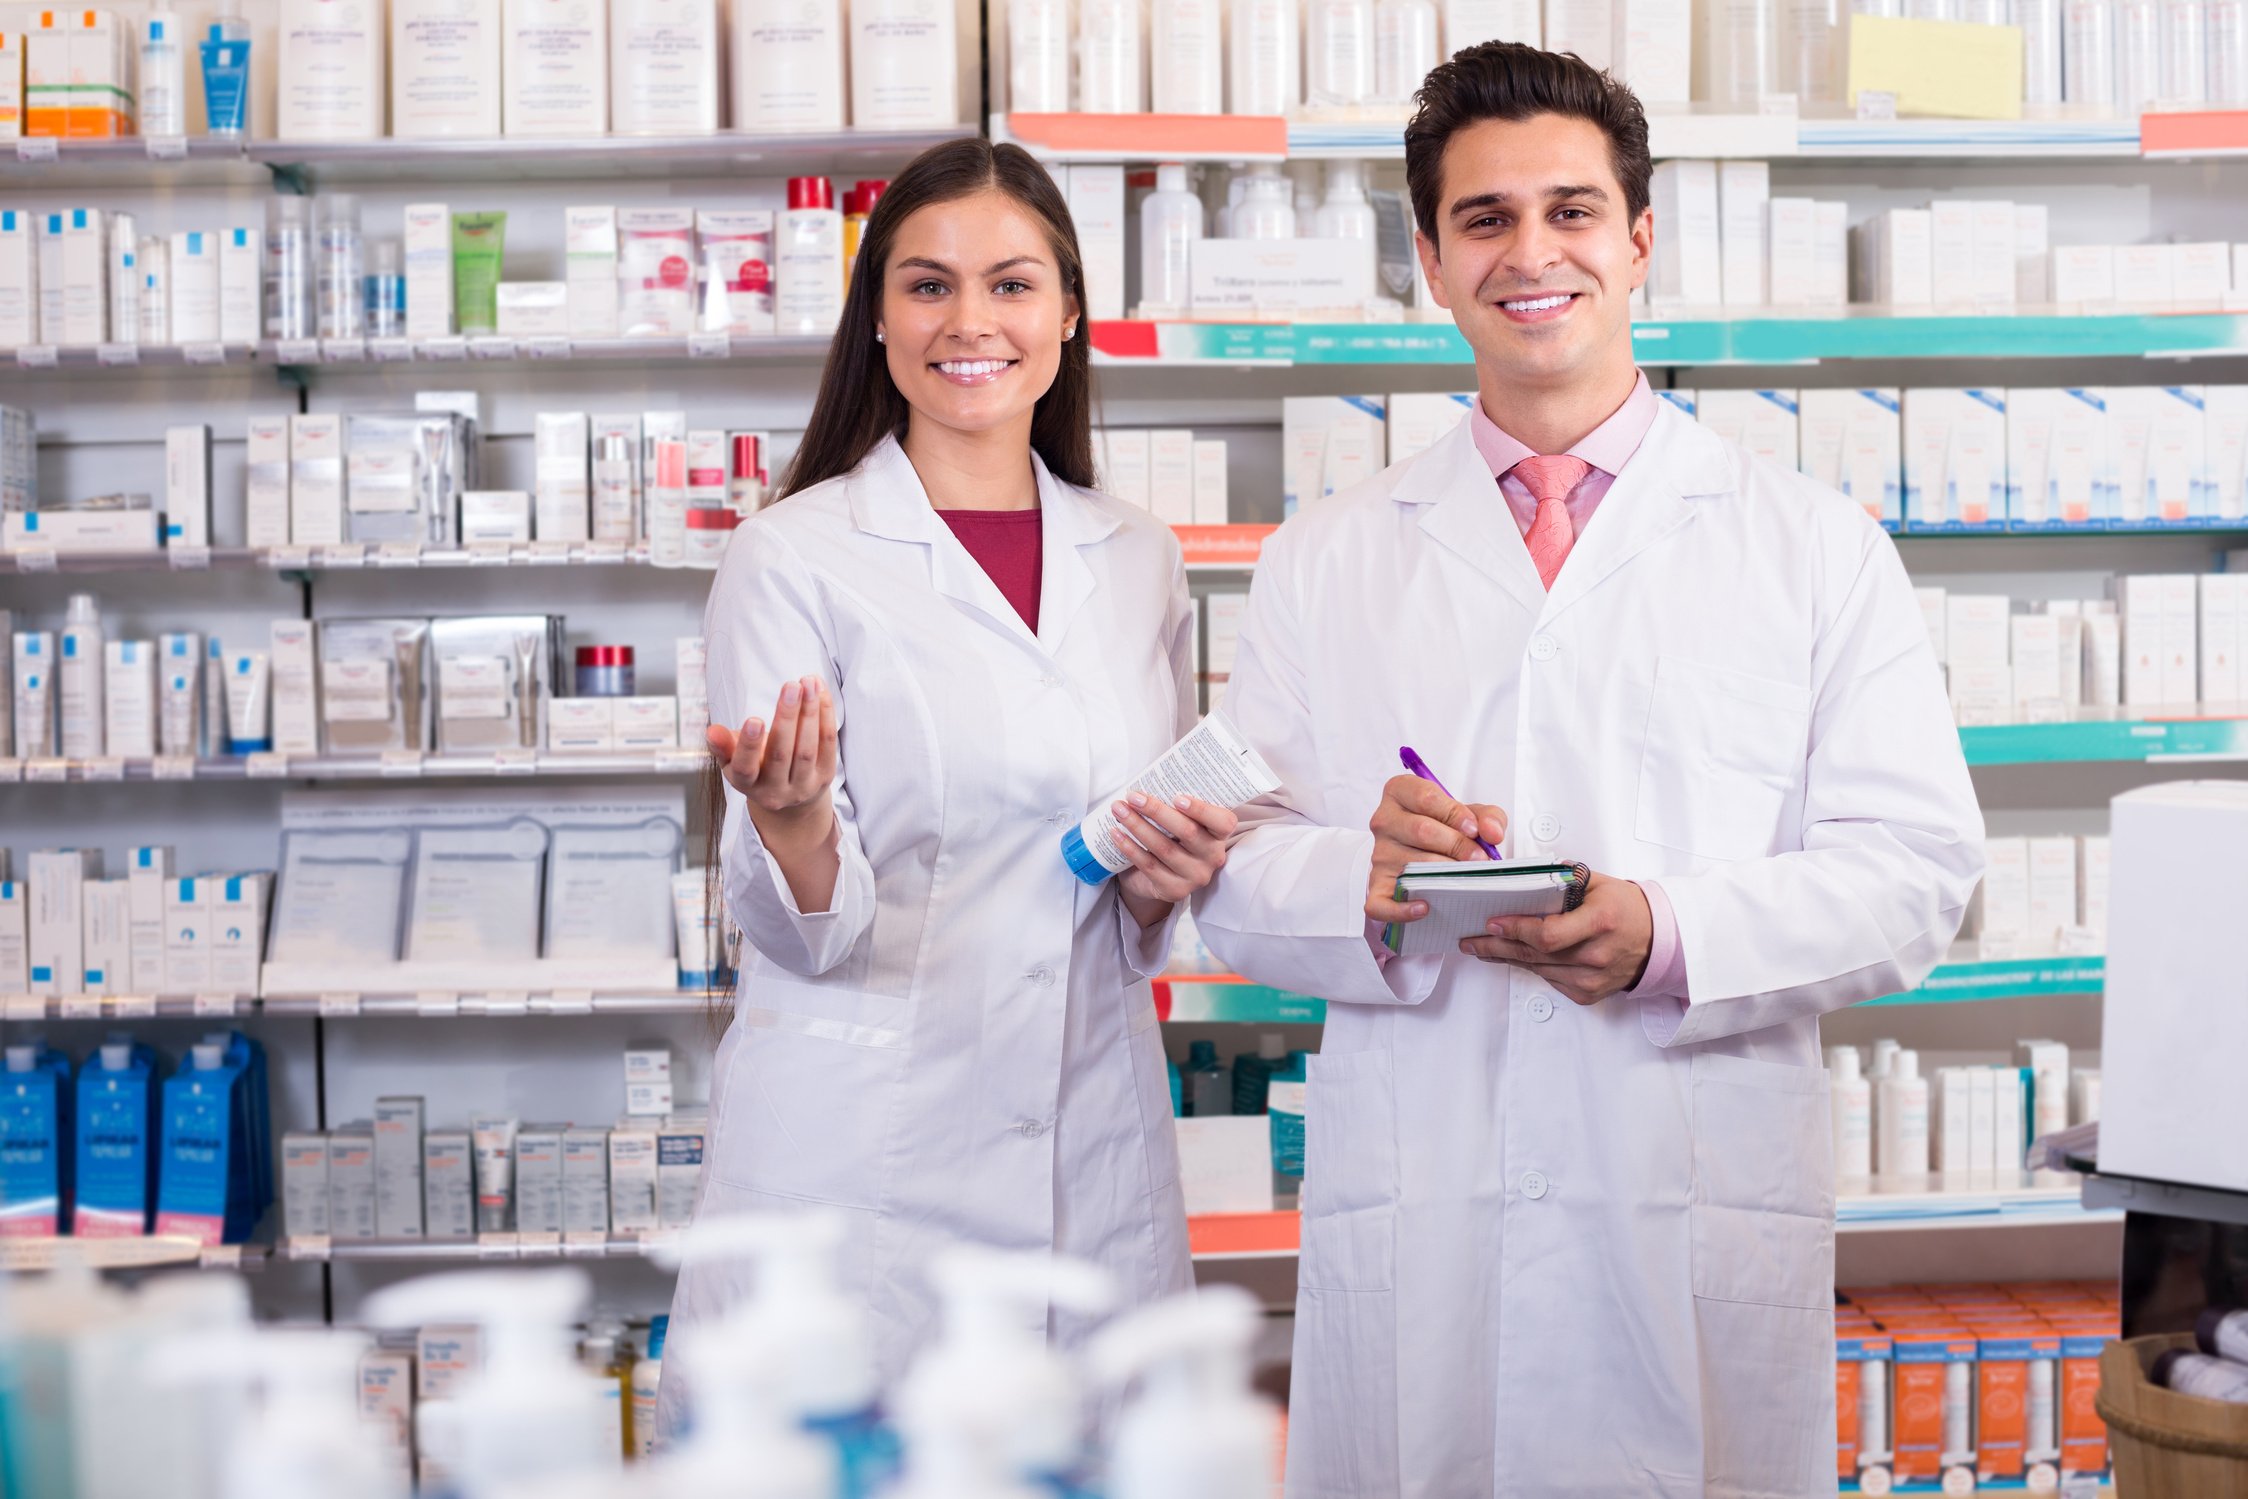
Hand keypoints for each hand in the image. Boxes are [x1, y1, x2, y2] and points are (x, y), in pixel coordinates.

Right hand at [707, 675, 837, 852]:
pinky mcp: (825, 777)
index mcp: (748, 785)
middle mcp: (775, 791)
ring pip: (807, 748)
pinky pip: (827, 744)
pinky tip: (821, 693)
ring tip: (808, 683)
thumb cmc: (756, 768)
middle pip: (781, 754)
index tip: (754, 719)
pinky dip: (825, 716)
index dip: (749, 745)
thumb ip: (723, 745)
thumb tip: (712, 731)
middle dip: (786, 717)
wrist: (789, 798)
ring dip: (809, 712)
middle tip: (791, 686)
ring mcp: (802, 786)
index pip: (746, 768)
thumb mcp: (733, 760)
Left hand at [1114, 794, 1237, 927]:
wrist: (1159, 877)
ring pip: (1164, 848)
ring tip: (1119, 810)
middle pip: (1187, 832)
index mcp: (1219, 835)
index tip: (1176, 797)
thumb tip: (1150, 778)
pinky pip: (1149, 866)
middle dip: (1157, 811)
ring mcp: (1195, 876)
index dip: (1202, 810)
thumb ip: (1177, 806)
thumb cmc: (1172, 838)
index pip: (1223, 822)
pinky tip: (1116, 834)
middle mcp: (1213, 857)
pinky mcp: (1174, 890)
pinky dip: (1130, 848)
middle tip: (1133, 796)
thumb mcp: (1182, 822)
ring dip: (1138, 826)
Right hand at [1364, 774, 1507, 926]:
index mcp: (1400, 792)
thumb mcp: (1468, 814)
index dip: (1455, 814)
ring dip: (1445, 876)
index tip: (1474, 829)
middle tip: (1479, 860)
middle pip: (1421, 831)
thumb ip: (1487, 817)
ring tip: (1466, 880)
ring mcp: (1379, 854)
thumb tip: (1492, 834)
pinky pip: (1380, 902)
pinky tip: (1424, 908)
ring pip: (1412, 865)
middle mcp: (1384, 821)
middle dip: (1457, 846)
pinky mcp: (1376, 885)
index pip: (1426, 798)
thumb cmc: (1444, 828)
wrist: (1418, 850)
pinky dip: (1401, 909)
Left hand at [1457, 872, 1652, 1004]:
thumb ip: (1564, 878)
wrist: (1659, 941)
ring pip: (1537, 970)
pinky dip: (1531, 967)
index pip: (1547, 935)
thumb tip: (1527, 875)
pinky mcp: (1588, 994)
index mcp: (1599, 923)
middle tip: (1470, 941)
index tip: (1491, 923)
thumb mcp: (1599, 883)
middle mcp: (1595, 955)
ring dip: (1507, 958)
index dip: (1515, 930)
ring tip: (1482, 947)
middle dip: (1496, 947)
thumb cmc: (1627, 909)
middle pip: (1534, 955)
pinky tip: (1512, 958)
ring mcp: (1591, 979)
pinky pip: (1549, 980)